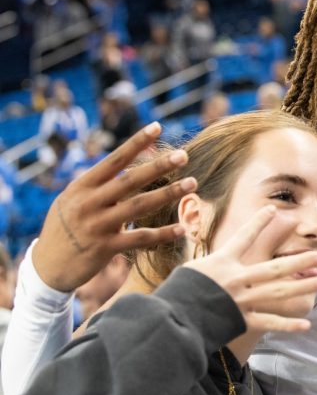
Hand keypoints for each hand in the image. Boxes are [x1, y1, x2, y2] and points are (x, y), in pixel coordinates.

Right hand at [33, 122, 196, 292]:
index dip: (136, 143)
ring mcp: (97, 226)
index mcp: (81, 187)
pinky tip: (182, 229)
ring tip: (193, 183)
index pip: (113, 160)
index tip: (157, 126)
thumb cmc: (65, 228)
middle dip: (159, 166)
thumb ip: (97, 186)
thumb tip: (126, 166)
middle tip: (184, 155)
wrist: (46, 267)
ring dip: (168, 194)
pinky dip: (162, 234)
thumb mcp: (72, 201)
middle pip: (130, 180)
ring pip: (139, 206)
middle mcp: (88, 203)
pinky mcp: (105, 248)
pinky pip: (140, 238)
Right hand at [188, 206, 316, 333]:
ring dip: (304, 286)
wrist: (169, 320)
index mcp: (222, 263)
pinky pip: (268, 322)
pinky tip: (306, 323)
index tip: (272, 209)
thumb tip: (206, 254)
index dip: (258, 222)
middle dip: (300, 260)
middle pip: (275, 267)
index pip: (243, 237)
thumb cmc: (176, 294)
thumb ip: (208, 263)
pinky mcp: (241, 320)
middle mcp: (236, 279)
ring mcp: (242, 300)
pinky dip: (287, 324)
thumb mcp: (190, 270)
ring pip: (279, 292)